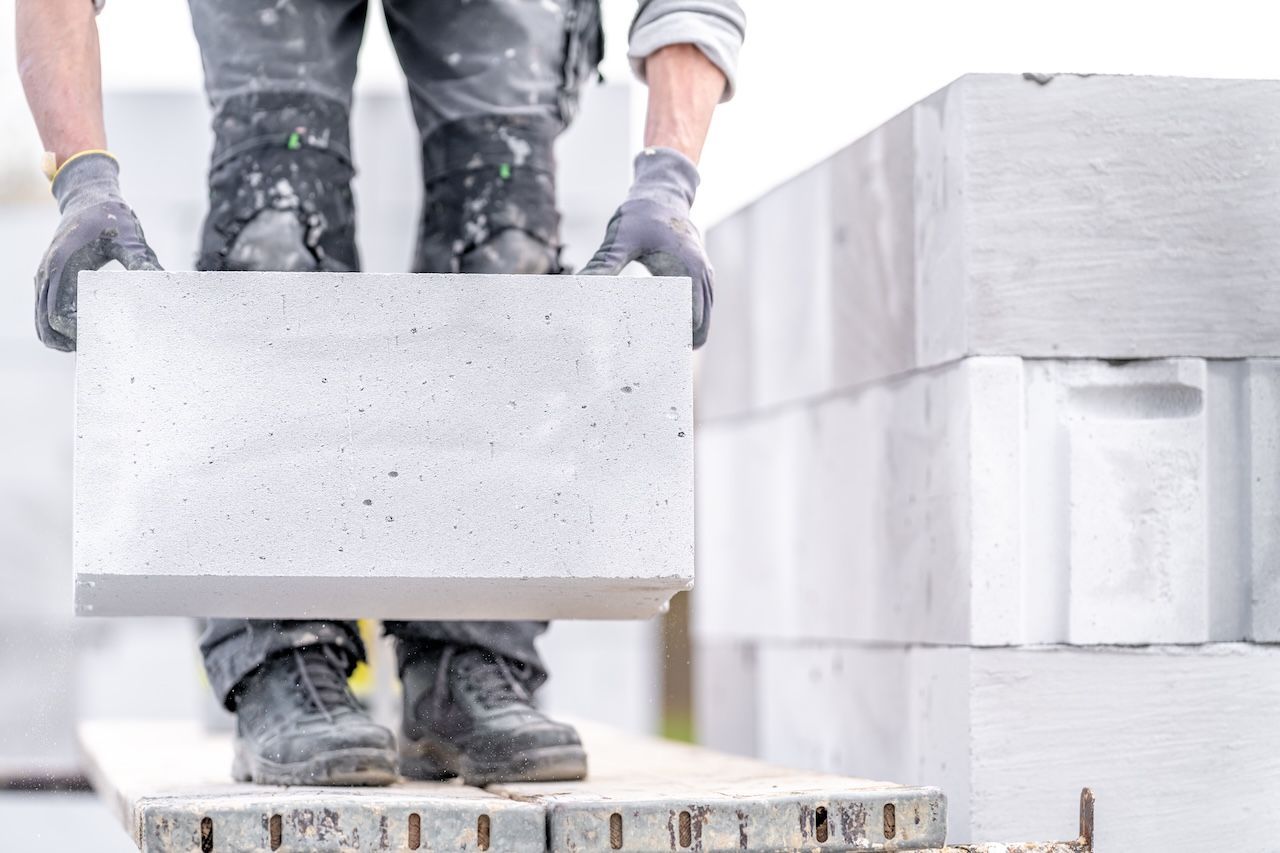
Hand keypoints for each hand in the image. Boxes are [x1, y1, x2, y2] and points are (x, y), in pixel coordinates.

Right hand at [35, 152, 159, 350]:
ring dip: (60, 338)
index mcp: (63, 264)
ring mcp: (44, 276)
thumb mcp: (130, 236)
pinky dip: (56, 327)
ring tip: (90, 347)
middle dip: (69, 341)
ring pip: (41, 320)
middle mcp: (47, 272)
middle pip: (46, 323)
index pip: (58, 312)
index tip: (103, 338)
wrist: (88, 197)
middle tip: (99, 351)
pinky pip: (44, 309)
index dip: (77, 332)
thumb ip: (141, 259)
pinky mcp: (48, 278)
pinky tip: (81, 334)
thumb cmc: (110, 216)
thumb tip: (159, 280)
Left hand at [580, 147, 712, 348]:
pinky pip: (700, 310)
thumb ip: (603, 265)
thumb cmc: (641, 214)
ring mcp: (706, 278)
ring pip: (703, 323)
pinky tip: (658, 330)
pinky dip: (685, 324)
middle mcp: (703, 278)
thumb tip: (577, 285)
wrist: (662, 193)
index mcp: (689, 272)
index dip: (672, 344)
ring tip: (651, 352)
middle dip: (677, 347)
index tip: (649, 357)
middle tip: (647, 361)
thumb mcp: (620, 239)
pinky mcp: (701, 278)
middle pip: (699, 330)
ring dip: (682, 337)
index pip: (690, 323)